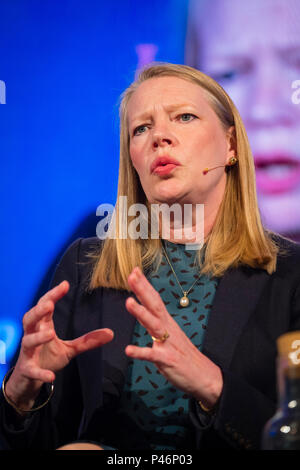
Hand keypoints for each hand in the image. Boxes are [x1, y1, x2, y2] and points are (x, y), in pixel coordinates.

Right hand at [6, 281, 113, 409]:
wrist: (29, 379)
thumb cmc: (47, 357)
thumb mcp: (70, 348)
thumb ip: (87, 340)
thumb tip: (111, 333)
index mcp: (43, 326)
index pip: (45, 306)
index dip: (53, 295)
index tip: (65, 284)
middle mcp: (32, 335)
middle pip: (29, 318)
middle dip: (38, 311)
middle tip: (49, 305)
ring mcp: (28, 353)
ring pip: (27, 341)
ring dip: (37, 337)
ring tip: (50, 334)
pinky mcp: (27, 370)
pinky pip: (32, 370)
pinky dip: (40, 372)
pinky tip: (51, 377)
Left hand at [125, 267, 222, 408]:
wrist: (204, 376)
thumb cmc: (183, 355)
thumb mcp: (169, 335)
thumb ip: (154, 323)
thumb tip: (141, 310)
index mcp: (167, 322)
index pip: (155, 299)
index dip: (145, 285)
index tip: (134, 271)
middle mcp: (168, 329)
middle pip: (154, 305)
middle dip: (142, 290)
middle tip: (131, 276)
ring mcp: (168, 343)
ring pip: (153, 325)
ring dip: (141, 313)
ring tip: (128, 302)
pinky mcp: (168, 360)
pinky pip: (152, 355)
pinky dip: (141, 352)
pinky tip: (128, 350)